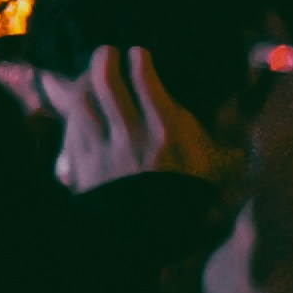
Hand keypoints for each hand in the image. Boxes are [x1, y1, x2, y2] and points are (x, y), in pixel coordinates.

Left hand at [31, 39, 232, 193]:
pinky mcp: (84, 162)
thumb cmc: (190, 201)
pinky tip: (80, 104)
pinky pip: (73, 124)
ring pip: (85, 99)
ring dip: (85, 80)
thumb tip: (210, 108)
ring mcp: (104, 149)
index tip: (139, 53)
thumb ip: (217, 136)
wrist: (150, 241)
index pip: (147, 83)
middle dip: (106, 59)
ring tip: (90, 73)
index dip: (141, 61)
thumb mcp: (218, 169)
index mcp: (168, 136)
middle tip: (108, 51)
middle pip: (109, 82)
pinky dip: (75, 109)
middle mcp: (133, 137)